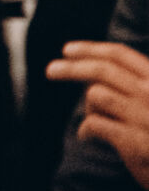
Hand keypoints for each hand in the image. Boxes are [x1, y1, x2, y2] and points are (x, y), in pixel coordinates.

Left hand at [46, 42, 148, 189]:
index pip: (120, 55)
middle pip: (102, 70)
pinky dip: (85, 129)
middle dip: (72, 68)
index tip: (67, 50)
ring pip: (96, 95)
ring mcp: (144, 117)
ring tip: (94, 122)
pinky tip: (87, 137)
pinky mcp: (135, 141)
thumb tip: (89, 71)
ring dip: (88, 108)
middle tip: (50, 71)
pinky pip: (94, 124)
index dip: (90, 49)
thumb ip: (132, 85)